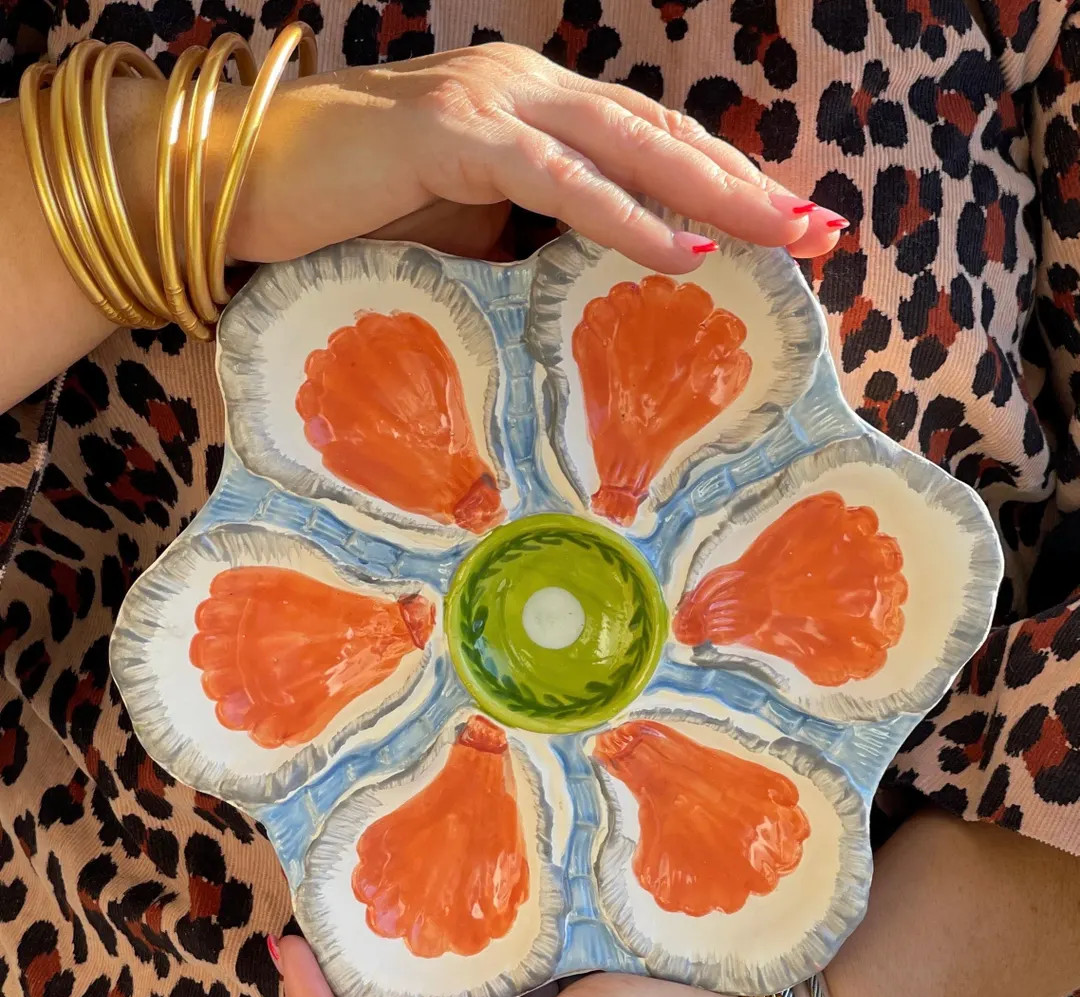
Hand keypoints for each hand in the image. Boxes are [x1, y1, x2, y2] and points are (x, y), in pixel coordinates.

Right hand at [233, 42, 845, 272]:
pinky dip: (620, 213)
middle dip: (749, 185)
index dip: (726, 182)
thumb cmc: (357, 212)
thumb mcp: (470, 228)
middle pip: (662, 136)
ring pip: (626, 144)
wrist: (249, 181)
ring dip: (712, 193)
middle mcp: (527, 88)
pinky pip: (553, 178)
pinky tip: (680, 247)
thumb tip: (597, 288)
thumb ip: (536, 238)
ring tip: (784, 237)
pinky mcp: (452, 133)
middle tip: (822, 232)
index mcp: (536, 108)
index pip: (650, 144)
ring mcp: (492, 101)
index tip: (791, 228)